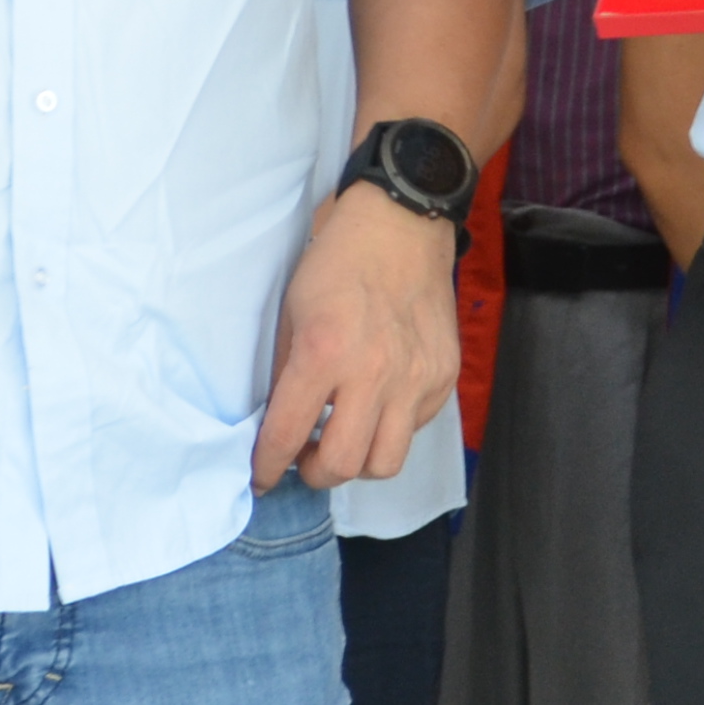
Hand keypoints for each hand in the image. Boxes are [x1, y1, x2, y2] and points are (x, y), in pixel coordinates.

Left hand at [258, 183, 460, 487]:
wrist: (402, 226)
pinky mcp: (442, 377)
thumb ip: (286, 371)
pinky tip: (377, 404)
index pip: (286, 436)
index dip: (266, 468)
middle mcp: (373, 373)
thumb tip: (278, 423)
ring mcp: (415, 379)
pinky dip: (390, 429)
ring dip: (357, 462)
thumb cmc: (337, 263)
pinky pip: (413, 430)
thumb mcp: (293, 312)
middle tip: (303, 458)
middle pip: (341, 465)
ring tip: (343, 439)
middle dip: (313, 473)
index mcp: (324, 353)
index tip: (261, 478)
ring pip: (385, 463)